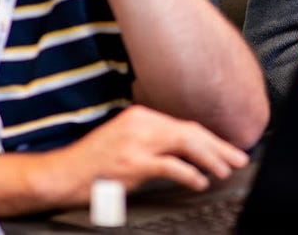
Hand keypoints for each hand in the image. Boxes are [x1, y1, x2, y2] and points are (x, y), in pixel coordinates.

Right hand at [39, 105, 248, 206]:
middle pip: (191, 132)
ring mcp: (136, 142)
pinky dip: (190, 173)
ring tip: (226, 170)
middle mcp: (141, 123)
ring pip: (186, 144)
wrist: (58, 175)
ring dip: (211, 158)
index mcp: (141, 116)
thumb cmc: (90, 164)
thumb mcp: (124, 141)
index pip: (185, 125)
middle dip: (219, 147)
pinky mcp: (131, 163)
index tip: (228, 149)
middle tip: (239, 159)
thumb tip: (188, 152)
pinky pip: (170, 166)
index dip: (211, 139)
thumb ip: (153, 141)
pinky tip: (200, 181)